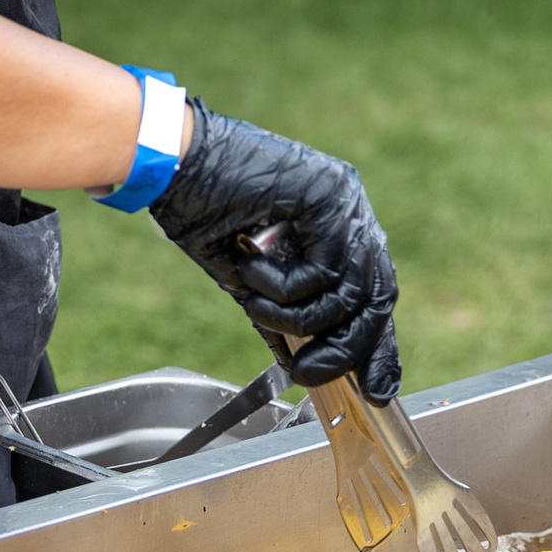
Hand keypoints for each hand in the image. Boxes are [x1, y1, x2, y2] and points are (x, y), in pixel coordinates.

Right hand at [151, 101, 400, 400]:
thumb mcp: (248, 278)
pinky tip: (249, 267)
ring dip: (297, 319)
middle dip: (348, 348)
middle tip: (310, 373)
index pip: (373, 293)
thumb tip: (296, 361)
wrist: (172, 160)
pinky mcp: (330, 195)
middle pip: (378, 297)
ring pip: (352, 292)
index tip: (379, 390)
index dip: (378, 346)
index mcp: (336, 226)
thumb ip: (281, 314)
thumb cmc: (200, 208)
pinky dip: (281, 288)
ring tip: (254, 304)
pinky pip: (323, 273)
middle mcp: (351, 212)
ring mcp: (345, 200)